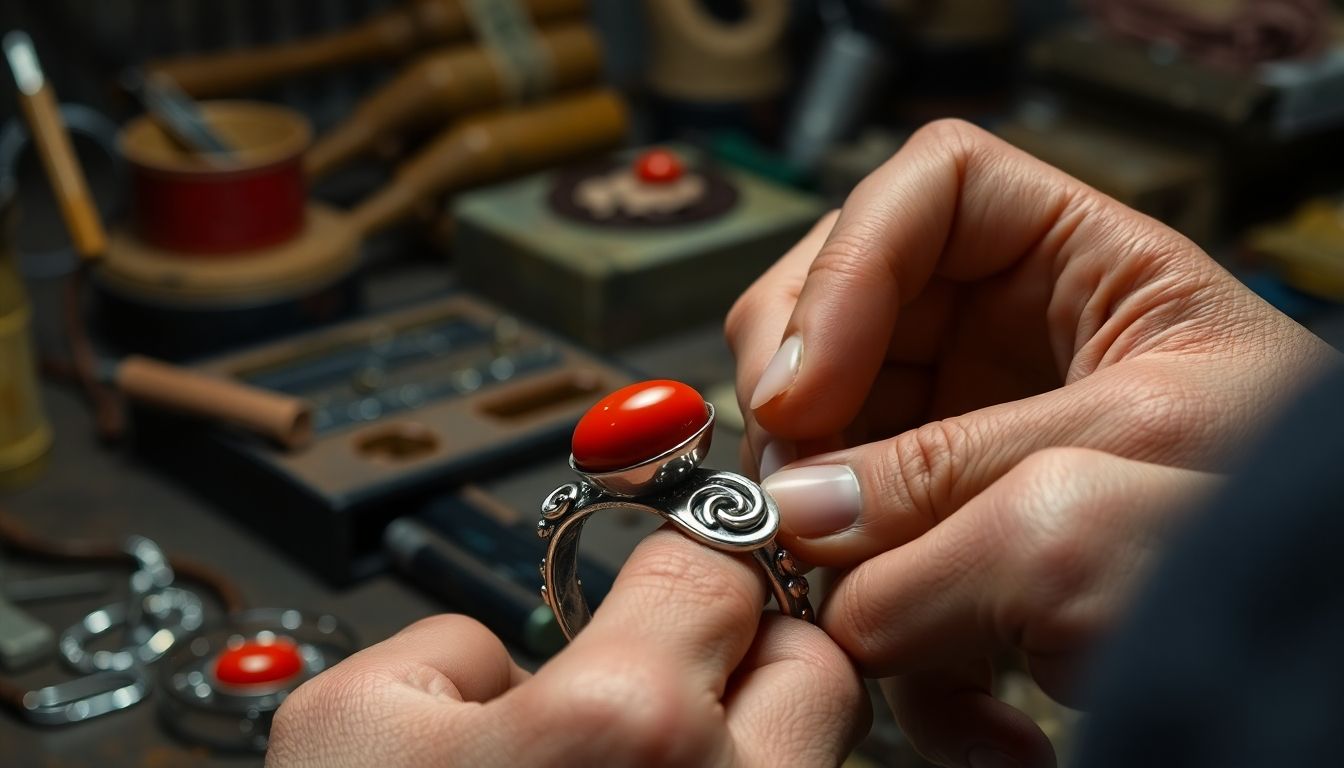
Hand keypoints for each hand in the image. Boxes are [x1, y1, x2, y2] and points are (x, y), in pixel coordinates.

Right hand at [266, 529, 869, 766]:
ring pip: (820, 755)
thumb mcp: (348, 729)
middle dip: (749, 651)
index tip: (664, 581)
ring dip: (756, 741)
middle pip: (811, 658)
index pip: (714, 568)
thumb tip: (523, 653)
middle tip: (677, 674)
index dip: (677, 566)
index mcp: (624, 727)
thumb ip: (455, 644)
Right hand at [725, 119, 1337, 765]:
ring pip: (833, 444)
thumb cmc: (1287, 532)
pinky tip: (965, 708)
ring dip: (822, 529)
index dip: (844, 271)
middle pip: (843, 311)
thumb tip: (799, 511)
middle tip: (789, 488)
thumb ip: (951, 487)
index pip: (933, 191)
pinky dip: (886, 631)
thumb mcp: (1121, 480)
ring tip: (859, 613)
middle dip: (797, 402)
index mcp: (1084, 270)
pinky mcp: (962, 541)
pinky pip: (875, 559)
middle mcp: (1012, 344)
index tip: (800, 388)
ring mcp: (975, 441)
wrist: (1326, 664)